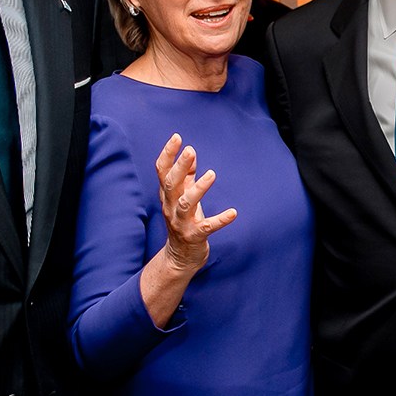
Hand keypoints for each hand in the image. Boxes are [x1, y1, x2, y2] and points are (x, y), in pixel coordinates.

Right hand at [153, 133, 237, 272]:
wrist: (179, 258)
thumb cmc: (184, 222)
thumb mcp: (183, 197)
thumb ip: (186, 177)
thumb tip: (191, 153)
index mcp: (167, 196)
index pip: (162, 171)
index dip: (168, 154)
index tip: (177, 137)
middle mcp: (170, 208)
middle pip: (171, 184)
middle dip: (179, 167)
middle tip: (190, 150)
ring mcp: (181, 223)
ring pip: (185, 204)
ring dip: (198, 189)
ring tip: (212, 174)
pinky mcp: (194, 236)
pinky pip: (207, 227)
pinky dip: (220, 220)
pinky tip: (233, 213)